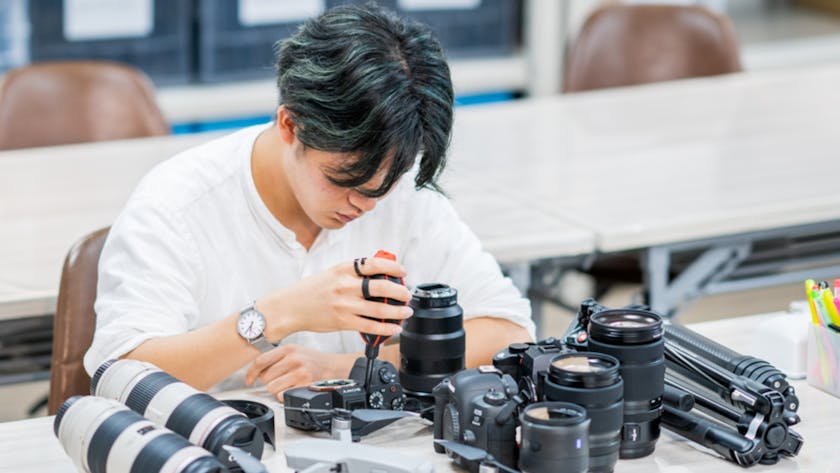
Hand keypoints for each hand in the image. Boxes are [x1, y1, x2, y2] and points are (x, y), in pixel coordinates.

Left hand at [245, 344, 355, 396]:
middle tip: (280, 379)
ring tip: (288, 384)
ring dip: (277, 389)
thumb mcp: (296, 352)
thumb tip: (257, 371)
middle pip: (265, 377)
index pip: (260, 361)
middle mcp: (293, 359)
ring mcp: (299, 372)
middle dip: (269, 381)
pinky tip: (293, 389)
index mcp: (288, 349)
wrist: (336, 367)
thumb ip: (277, 358)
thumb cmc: (314, 361)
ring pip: (272, 388)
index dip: (251, 373)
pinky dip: (285, 396)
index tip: (249, 380)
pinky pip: (282, 395)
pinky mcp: (304, 385)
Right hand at [258, 255, 412, 339]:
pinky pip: (371, 326)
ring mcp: (345, 305)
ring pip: (380, 309)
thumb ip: (354, 273)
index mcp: (344, 269)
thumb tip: (380, 274)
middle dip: (401, 292)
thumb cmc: (312, 290)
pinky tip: (394, 328)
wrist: (290, 307)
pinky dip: (386, 328)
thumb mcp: (333, 273)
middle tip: (407, 294)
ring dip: (398, 311)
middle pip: (382, 287)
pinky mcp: (343, 322)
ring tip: (406, 311)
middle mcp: (346, 285)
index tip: (403, 272)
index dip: (393, 268)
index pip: (375, 264)